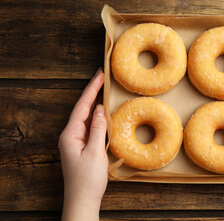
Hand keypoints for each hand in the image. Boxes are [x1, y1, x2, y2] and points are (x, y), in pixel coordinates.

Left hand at [58, 69, 107, 220]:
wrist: (82, 200)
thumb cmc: (88, 179)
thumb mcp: (95, 152)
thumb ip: (97, 129)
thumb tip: (98, 109)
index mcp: (70, 134)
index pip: (82, 106)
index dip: (91, 90)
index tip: (100, 75)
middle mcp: (69, 135)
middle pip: (81, 109)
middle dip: (92, 93)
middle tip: (102, 78)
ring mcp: (74, 141)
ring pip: (84, 117)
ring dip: (93, 103)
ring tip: (103, 90)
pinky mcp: (80, 147)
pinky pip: (88, 127)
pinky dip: (95, 117)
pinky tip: (101, 113)